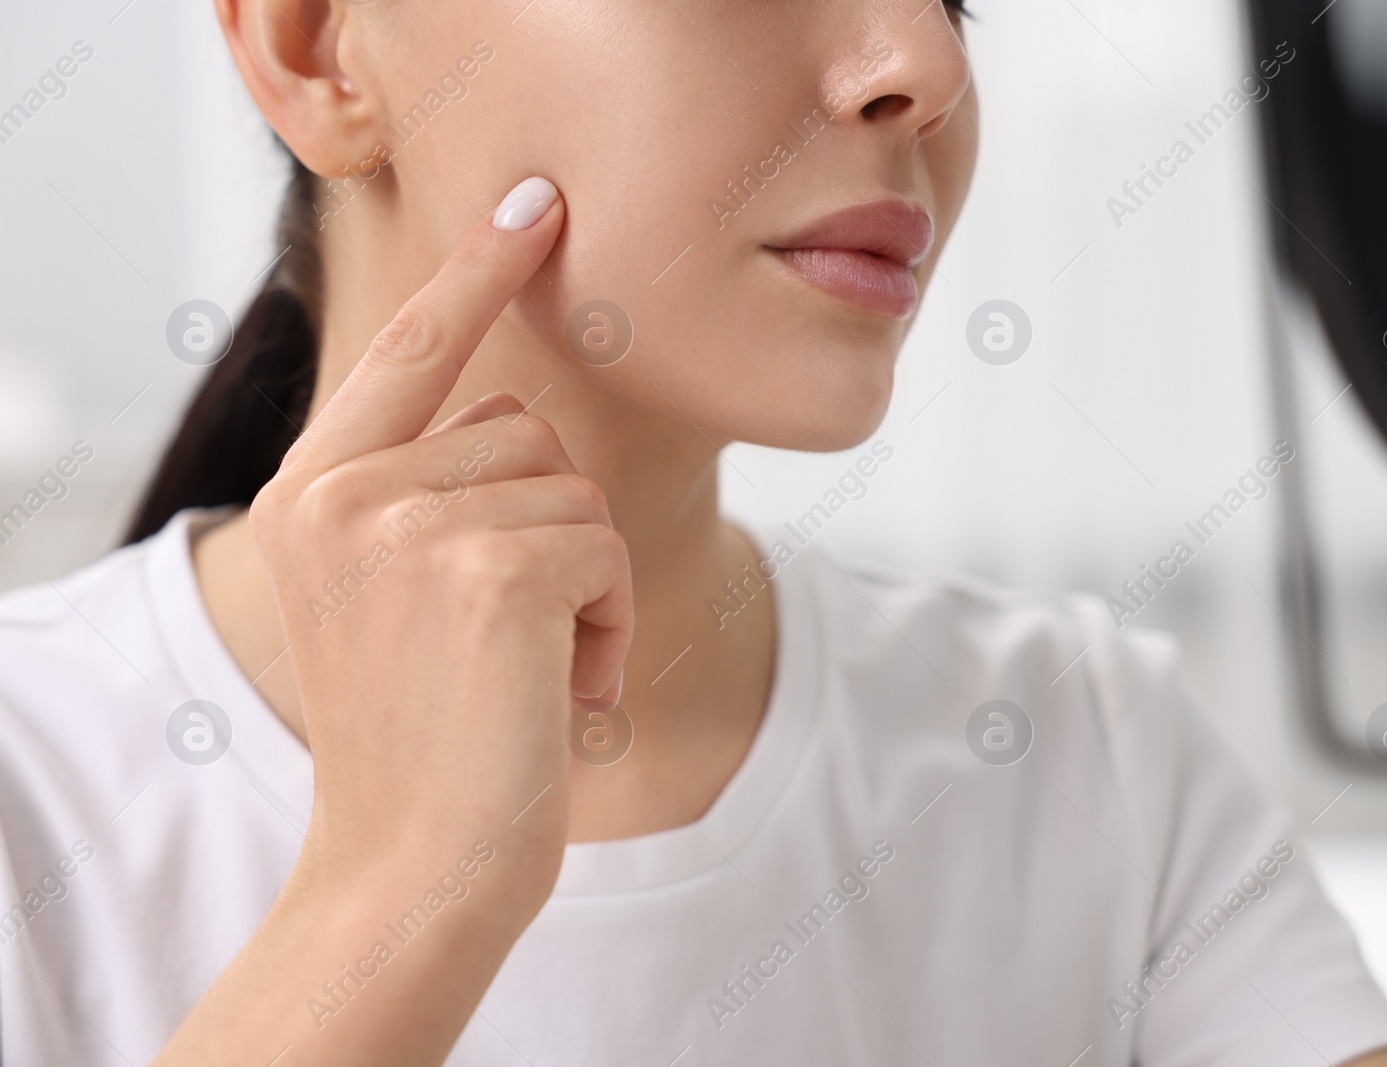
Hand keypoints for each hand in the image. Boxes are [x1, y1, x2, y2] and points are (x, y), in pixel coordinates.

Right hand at [250, 176, 630, 904]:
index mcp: (313, 491)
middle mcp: (344, 492)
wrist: (414, 868)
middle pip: (526, 434)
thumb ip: (428, 494)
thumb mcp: (394, 598)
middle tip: (511, 639)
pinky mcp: (487, 566)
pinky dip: (608, 626)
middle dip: (552, 532)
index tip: (533, 201)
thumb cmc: (426, 740)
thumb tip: (523, 419)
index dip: (478, 268)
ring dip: (585, 587)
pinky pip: (606, 549)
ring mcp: (409, 524)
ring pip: (574, 492)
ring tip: (533, 673)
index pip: (412, 346)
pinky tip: (564, 693)